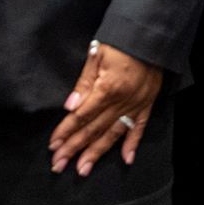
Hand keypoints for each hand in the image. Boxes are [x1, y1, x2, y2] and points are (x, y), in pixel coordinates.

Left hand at [51, 40, 160, 175]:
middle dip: (75, 148)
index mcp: (107, 88)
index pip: (82, 116)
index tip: (53, 146)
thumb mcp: (97, 55)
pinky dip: (132, 144)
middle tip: (59, 165)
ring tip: (83, 169)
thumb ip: (84, 83)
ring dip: (97, 153)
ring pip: (113, 134)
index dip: (66, 131)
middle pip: (94, 129)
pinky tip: (125, 160)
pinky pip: (139, 127)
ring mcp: (136, 105)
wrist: (150, 35)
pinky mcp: (147, 104)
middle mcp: (122, 102)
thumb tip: (70, 107)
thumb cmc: (120, 42)